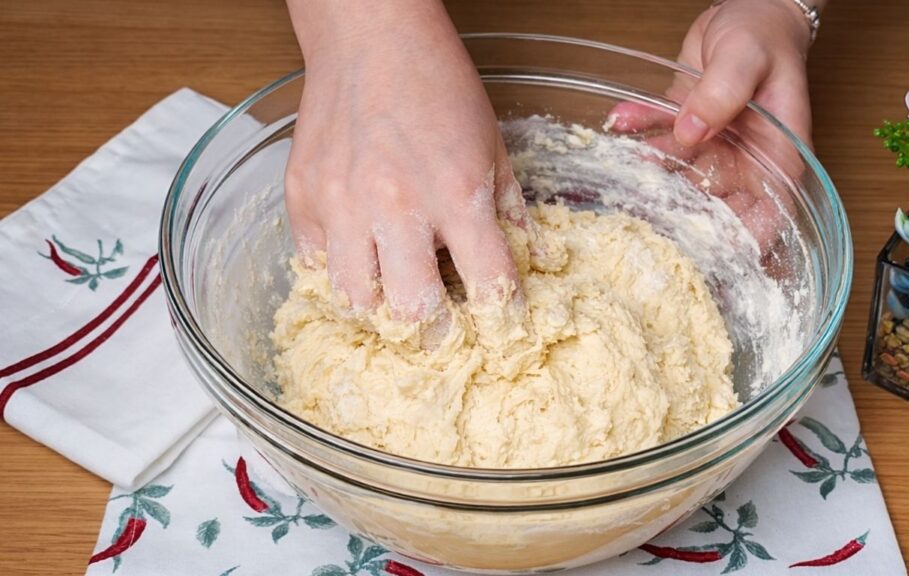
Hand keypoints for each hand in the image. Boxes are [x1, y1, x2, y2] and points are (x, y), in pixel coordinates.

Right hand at [284, 1, 525, 323]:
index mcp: (456, 193)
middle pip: (413, 312)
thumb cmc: (436, 83)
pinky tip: (358, 254)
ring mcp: (342, 204)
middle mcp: (397, 205)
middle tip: (441, 326)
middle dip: (434, 332)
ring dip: (381, 307)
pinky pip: (315, 265)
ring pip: (356, 300)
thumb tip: (532, 262)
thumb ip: (511, 211)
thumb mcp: (493, 144)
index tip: (502, 325)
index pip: (488, 285)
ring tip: (394, 291)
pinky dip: (339, 272)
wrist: (370, 36)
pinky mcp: (303, 198)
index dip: (503, 316)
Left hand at [608, 0, 821, 259]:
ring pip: (678, 176)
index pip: (768, 214)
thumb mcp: (748, 58)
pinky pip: (657, 137)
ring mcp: (713, 149)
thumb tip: (691, 130)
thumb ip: (723, 93)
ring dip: (648, 175)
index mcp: (776, 157)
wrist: (749, 10)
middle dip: (681, 217)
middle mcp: (744, 161)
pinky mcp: (685, 130)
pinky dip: (638, 130)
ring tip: (621, 172)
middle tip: (644, 222)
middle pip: (715, 207)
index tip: (711, 257)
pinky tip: (618, 120)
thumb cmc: (765, 34)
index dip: (744, 242)